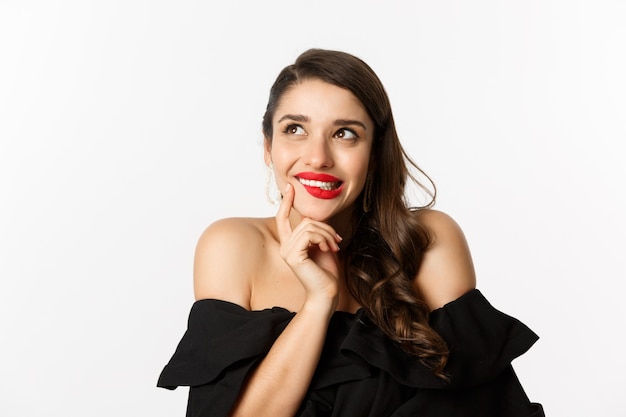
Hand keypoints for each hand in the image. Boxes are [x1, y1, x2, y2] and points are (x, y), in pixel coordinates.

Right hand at [275, 184, 341, 305]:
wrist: (327, 292)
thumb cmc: (326, 271)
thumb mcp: (321, 244)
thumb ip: (314, 230)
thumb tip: (310, 215)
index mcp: (289, 243)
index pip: (282, 218)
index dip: (286, 202)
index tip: (290, 187)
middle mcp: (285, 246)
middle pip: (304, 220)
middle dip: (325, 227)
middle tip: (336, 240)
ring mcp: (287, 251)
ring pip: (309, 226)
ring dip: (327, 234)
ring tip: (334, 246)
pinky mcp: (293, 256)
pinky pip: (310, 234)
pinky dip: (324, 238)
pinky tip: (328, 249)